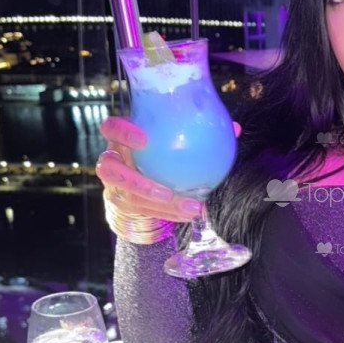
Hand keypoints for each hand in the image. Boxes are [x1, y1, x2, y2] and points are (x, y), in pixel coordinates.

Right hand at [96, 116, 240, 222]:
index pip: (111, 127)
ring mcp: (113, 183)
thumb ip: (198, 130)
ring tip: (189, 208)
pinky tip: (190, 215)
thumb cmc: (160, 146)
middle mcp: (111, 159)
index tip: (144, 139)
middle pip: (109, 171)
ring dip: (160, 206)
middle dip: (136, 183)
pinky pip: (143, 211)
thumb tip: (234, 129)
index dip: (123, 133)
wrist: (141, 171)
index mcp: (121, 135)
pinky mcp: (121, 201)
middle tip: (166, 192)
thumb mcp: (173, 135)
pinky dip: (167, 214)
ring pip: (129, 198)